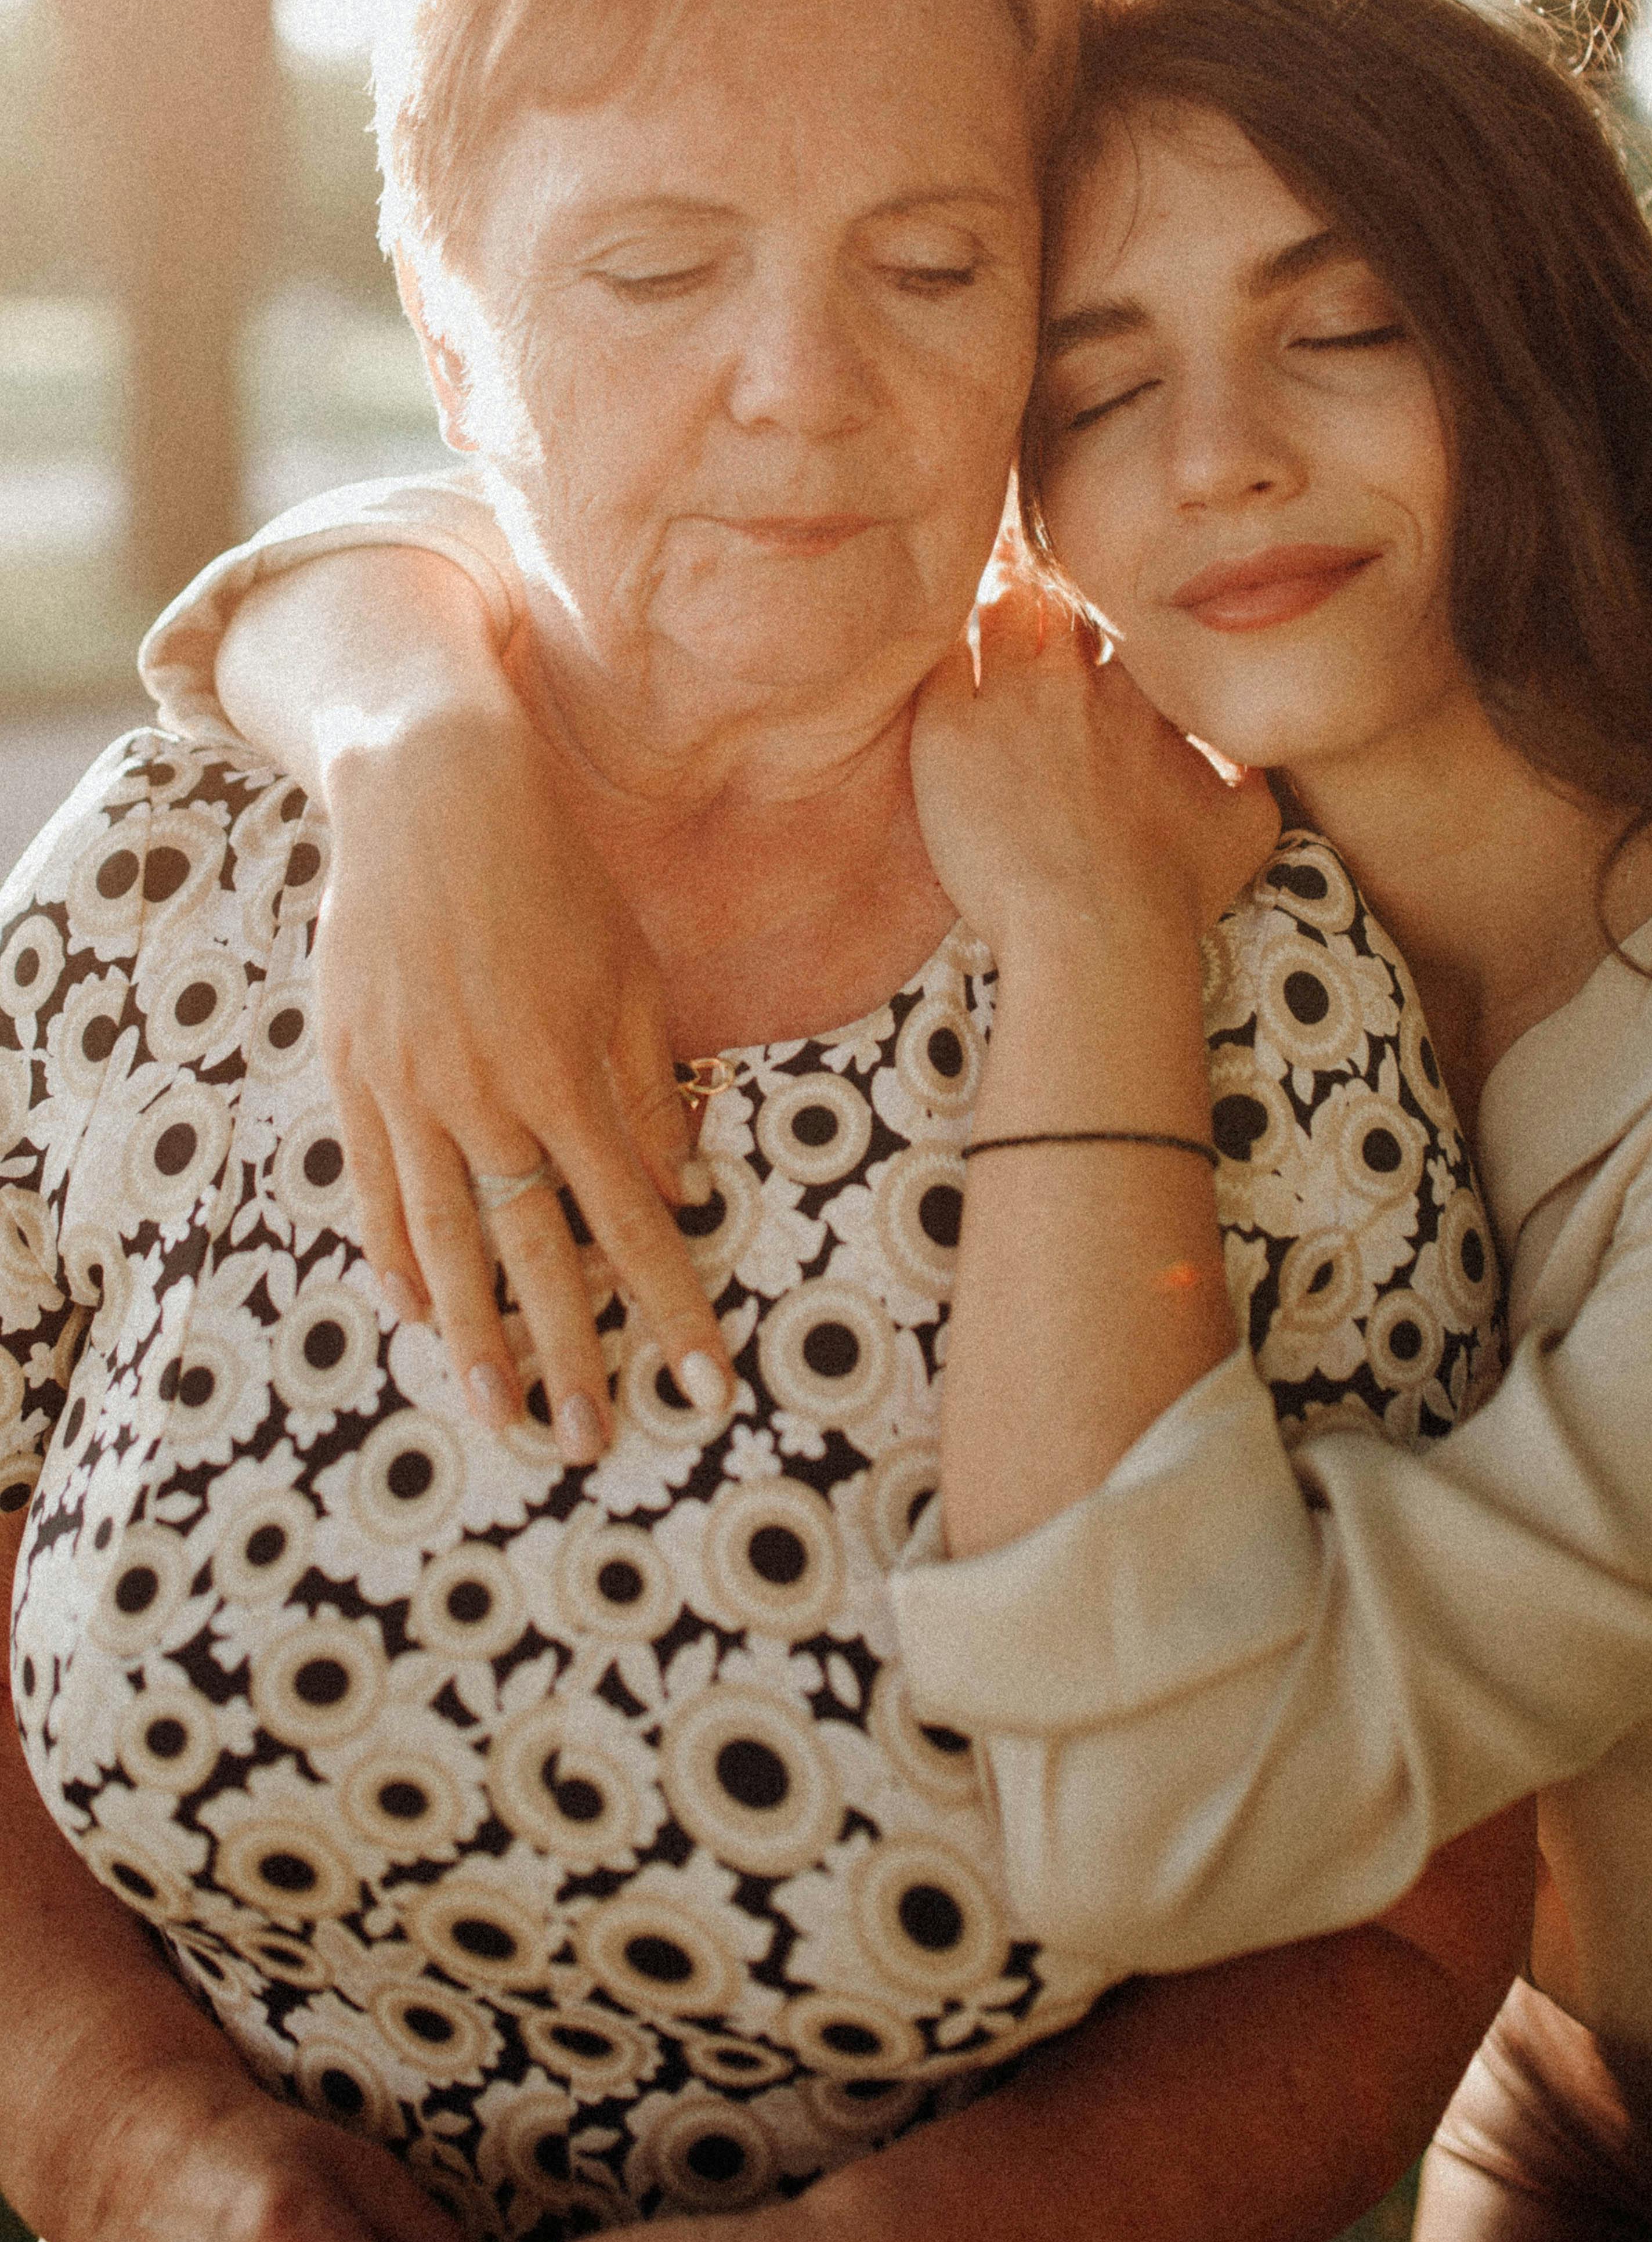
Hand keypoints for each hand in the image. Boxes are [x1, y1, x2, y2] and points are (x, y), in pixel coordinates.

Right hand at [315, 692, 729, 1458]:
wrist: (431, 798)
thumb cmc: (553, 879)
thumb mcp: (630, 974)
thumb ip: (648, 1087)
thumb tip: (676, 1191)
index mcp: (570, 1072)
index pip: (631, 1223)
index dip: (672, 1311)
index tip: (706, 1386)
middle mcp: (489, 1096)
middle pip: (536, 1256)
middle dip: (571, 1358)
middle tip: (590, 1443)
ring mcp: (412, 1090)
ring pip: (447, 1241)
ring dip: (475, 1338)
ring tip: (499, 1415)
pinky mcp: (355, 1072)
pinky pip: (377, 1187)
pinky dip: (396, 1256)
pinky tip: (416, 1312)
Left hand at [910, 578, 1278, 962]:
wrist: (1098, 934)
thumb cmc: (1172, 891)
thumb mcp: (1248, 824)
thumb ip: (1251, 769)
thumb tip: (1252, 748)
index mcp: (1145, 692)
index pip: (1122, 617)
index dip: (1107, 615)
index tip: (1094, 625)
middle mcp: (1077, 680)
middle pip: (1058, 598)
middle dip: (1048, 586)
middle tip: (1033, 586)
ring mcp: (1009, 699)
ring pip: (1000, 611)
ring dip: (998, 603)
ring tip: (990, 602)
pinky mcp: (947, 731)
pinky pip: (937, 660)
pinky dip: (942, 649)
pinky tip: (937, 651)